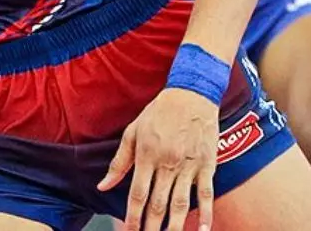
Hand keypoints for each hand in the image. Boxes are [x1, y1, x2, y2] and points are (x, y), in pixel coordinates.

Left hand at [98, 87, 219, 230]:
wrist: (193, 93)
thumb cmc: (160, 112)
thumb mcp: (133, 131)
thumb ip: (119, 162)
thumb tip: (103, 186)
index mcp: (147, 155)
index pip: (137, 195)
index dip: (132, 218)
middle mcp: (168, 163)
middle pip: (158, 204)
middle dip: (151, 227)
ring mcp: (189, 165)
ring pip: (181, 203)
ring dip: (174, 226)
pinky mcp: (207, 163)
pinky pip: (206, 192)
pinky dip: (205, 212)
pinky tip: (203, 228)